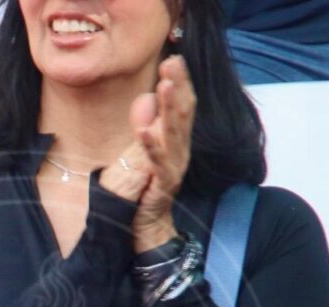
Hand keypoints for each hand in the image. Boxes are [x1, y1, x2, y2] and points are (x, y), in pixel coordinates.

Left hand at [101, 56, 195, 252]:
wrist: (149, 227)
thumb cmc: (147, 189)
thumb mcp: (146, 152)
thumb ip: (147, 127)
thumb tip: (145, 101)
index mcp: (177, 141)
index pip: (182, 106)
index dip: (180, 82)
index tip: (174, 57)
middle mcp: (180, 151)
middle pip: (184, 113)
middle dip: (179, 86)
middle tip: (174, 61)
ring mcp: (174, 167)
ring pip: (174, 133)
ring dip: (170, 107)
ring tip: (165, 84)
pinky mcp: (163, 184)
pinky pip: (156, 162)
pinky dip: (150, 145)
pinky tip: (144, 130)